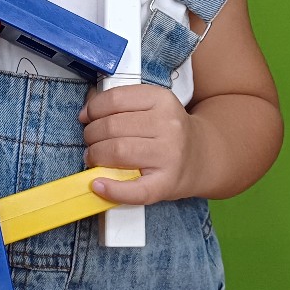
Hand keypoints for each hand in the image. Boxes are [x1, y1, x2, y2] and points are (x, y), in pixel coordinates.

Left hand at [79, 84, 196, 205]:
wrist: (203, 156)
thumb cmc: (168, 131)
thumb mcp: (152, 106)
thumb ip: (121, 103)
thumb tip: (86, 111)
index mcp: (162, 100)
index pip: (115, 99)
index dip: (94, 109)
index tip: (87, 117)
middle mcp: (169, 125)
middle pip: (112, 127)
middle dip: (91, 134)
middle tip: (90, 140)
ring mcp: (169, 156)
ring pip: (117, 151)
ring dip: (95, 155)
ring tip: (94, 157)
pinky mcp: (166, 184)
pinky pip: (133, 190)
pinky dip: (110, 189)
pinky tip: (98, 184)